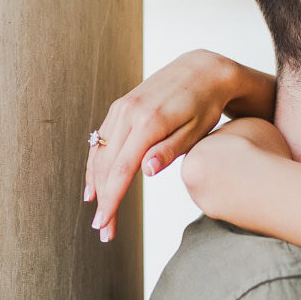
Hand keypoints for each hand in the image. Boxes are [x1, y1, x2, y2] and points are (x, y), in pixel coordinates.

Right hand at [85, 51, 274, 242]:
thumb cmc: (206, 105)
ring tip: (98, 210)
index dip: (110, 201)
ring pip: (98, 152)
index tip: (104, 225)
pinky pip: (101, 139)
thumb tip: (145, 172)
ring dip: (94, 184)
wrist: (203, 69)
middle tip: (103, 230)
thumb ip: (170, 150)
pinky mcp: (120, 106)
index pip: (121, 170)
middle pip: (105, 165)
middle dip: (102, 200)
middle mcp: (129, 113)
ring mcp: (121, 108)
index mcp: (149, 122)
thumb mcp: (196, 131)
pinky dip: (96, 162)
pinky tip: (95, 182)